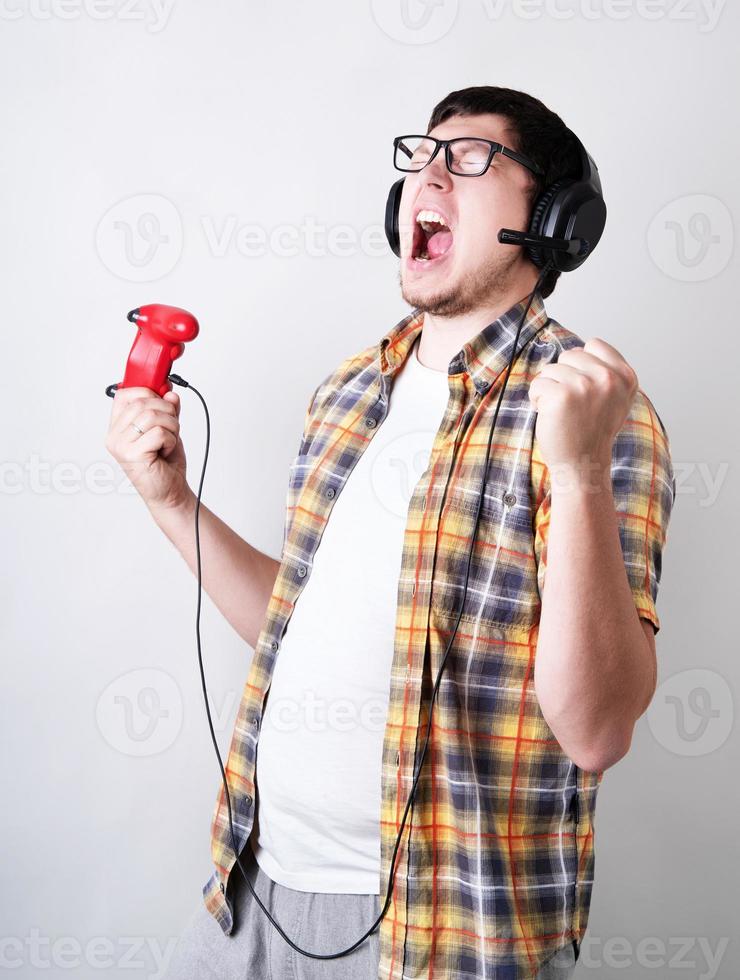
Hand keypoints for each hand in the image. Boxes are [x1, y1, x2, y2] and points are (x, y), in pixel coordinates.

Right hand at [105, 386, 191, 512]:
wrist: (170, 492)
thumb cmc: (165, 463)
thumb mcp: (168, 428)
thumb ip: (167, 408)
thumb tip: (168, 390)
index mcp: (118, 426)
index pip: (124, 394)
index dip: (147, 391)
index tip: (163, 399)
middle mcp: (114, 435)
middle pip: (141, 402)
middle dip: (166, 410)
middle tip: (172, 426)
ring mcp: (120, 445)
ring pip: (152, 416)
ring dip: (171, 426)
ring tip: (168, 441)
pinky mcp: (131, 455)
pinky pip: (159, 432)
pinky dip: (170, 440)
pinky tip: (165, 451)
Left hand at [527, 338, 638, 490]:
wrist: (584, 464)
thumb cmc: (593, 432)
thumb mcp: (615, 398)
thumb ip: (606, 371)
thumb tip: (583, 347)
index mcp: (625, 376)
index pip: (594, 344)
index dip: (581, 364)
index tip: (585, 389)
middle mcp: (608, 378)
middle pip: (570, 354)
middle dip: (564, 376)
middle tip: (573, 404)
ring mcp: (585, 386)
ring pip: (550, 369)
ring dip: (549, 389)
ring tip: (563, 412)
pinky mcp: (562, 395)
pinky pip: (537, 384)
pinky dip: (537, 400)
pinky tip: (551, 416)